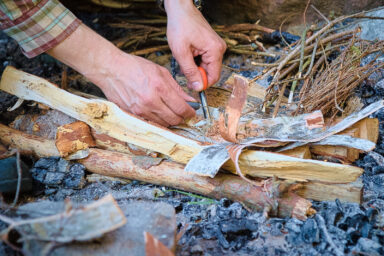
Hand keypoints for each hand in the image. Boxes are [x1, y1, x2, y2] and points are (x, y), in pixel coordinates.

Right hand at [47, 24, 194, 126]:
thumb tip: (190, 100)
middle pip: (173, 119)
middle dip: (182, 119)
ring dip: (170, 121)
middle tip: (184, 115)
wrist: (110, 69)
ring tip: (172, 114)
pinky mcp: (132, 114)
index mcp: (159, 88)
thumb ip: (177, 88)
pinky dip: (158, 121)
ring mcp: (140, 110)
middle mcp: (150, 101)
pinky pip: (150, 123)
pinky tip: (159, 115)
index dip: (190, 113)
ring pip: (162, 124)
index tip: (192, 112)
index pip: (181, 108)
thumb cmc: (135, 67)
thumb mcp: (160, 72)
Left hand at [165, 0, 226, 90]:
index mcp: (215, 50)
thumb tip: (198, 87)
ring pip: (206, 66)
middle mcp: (219, 49)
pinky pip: (205, 59)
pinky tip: (187, 54)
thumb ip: (190, 71)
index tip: (189, 84)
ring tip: (183, 57)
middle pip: (210, 72)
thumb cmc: (180, 26)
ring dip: (194, 67)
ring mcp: (216, 46)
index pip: (214, 77)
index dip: (202, 84)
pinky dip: (195, 61)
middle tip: (182, 69)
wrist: (180, 9)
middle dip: (196, 74)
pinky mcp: (211, 45)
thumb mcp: (181, 52)